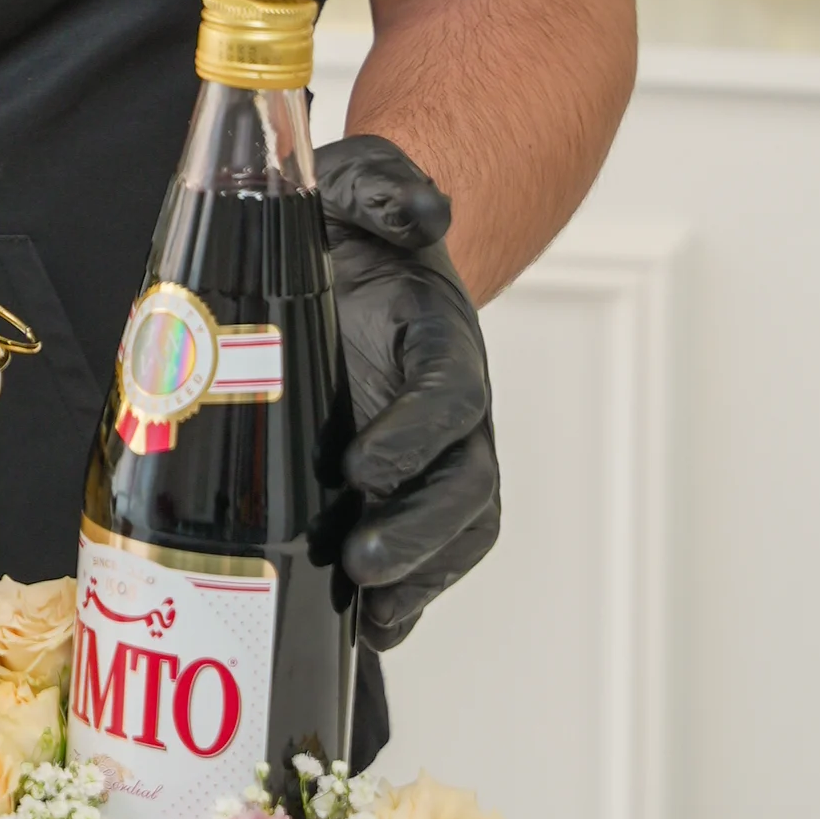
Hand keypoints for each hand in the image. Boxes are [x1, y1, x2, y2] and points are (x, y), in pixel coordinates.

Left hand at [316, 134, 500, 652]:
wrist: (355, 252)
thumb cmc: (353, 225)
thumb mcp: (356, 185)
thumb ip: (384, 190)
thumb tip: (421, 213)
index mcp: (441, 341)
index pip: (449, 396)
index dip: (414, 435)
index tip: (360, 464)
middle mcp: (450, 406)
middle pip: (466, 483)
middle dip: (421, 531)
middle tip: (363, 563)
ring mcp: (430, 452)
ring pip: (454, 529)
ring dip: (418, 577)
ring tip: (369, 613)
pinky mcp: (400, 484)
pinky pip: (424, 552)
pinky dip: (404, 597)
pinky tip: (366, 633)